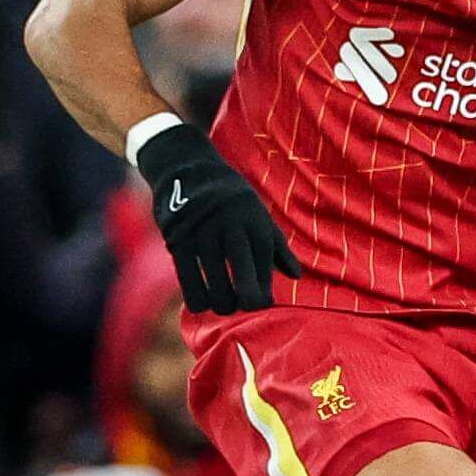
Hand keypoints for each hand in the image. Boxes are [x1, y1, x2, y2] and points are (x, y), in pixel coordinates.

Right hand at [135, 120, 300, 312]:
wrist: (188, 170)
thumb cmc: (232, 201)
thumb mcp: (259, 216)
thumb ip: (277, 247)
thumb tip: (296, 276)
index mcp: (256, 225)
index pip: (265, 272)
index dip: (263, 297)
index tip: (259, 301)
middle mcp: (233, 229)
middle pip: (244, 283)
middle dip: (244, 303)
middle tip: (239, 305)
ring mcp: (204, 234)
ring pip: (216, 287)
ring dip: (221, 304)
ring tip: (221, 304)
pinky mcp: (179, 239)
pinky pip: (189, 280)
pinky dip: (196, 300)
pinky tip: (200, 305)